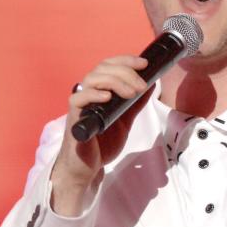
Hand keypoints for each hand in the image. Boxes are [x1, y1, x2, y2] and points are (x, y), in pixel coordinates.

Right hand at [50, 55, 150, 214]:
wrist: (89, 166)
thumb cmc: (103, 142)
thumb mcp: (126, 118)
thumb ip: (136, 102)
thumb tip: (152, 84)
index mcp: (100, 90)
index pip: (109, 65)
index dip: (126, 60)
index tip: (144, 63)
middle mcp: (88, 93)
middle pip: (102, 68)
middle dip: (125, 72)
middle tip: (141, 85)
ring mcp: (80, 104)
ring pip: (91, 79)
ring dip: (115, 81)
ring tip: (131, 93)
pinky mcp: (74, 117)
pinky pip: (78, 99)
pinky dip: (94, 94)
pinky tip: (108, 97)